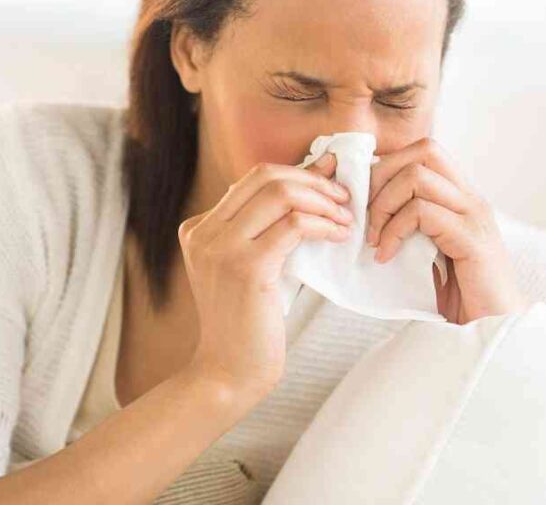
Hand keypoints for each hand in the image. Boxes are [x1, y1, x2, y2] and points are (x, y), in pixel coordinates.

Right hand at [176, 153, 353, 401]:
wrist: (229, 372)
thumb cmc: (248, 321)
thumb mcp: (252, 265)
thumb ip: (269, 228)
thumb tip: (314, 180)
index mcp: (200, 228)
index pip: (253, 178)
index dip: (298, 172)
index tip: (331, 178)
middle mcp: (203, 233)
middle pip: (265, 176)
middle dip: (313, 181)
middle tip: (344, 196)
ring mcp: (221, 249)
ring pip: (280, 194)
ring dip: (322, 201)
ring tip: (345, 218)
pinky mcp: (245, 267)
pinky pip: (293, 226)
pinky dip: (323, 225)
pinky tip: (339, 236)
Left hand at [365, 137, 527, 324]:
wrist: (495, 330)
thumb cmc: (461, 299)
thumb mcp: (430, 254)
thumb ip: (412, 229)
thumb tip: (369, 215)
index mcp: (462, 199)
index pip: (425, 152)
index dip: (388, 166)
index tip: (365, 200)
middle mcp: (471, 199)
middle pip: (423, 151)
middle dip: (382, 176)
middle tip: (365, 214)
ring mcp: (474, 216)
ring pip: (417, 176)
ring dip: (384, 204)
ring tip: (375, 239)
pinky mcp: (471, 238)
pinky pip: (422, 212)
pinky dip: (394, 230)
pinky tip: (386, 255)